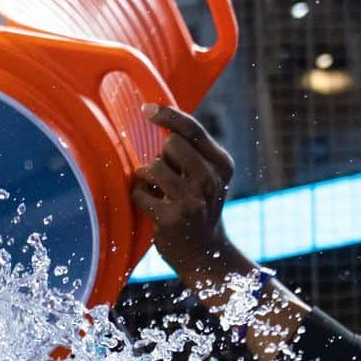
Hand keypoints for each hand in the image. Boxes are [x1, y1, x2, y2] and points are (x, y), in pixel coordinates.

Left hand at [131, 104, 234, 275]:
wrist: (203, 252)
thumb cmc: (197, 206)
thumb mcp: (206, 176)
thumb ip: (191, 151)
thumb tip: (159, 115)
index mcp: (222, 164)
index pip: (192, 130)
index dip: (167, 115)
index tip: (145, 108)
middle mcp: (211, 180)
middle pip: (170, 145)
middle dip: (161, 158)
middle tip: (167, 179)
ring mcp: (192, 200)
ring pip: (152, 167)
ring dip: (147, 178)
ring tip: (159, 193)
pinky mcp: (171, 218)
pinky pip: (139, 192)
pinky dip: (139, 196)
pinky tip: (152, 207)